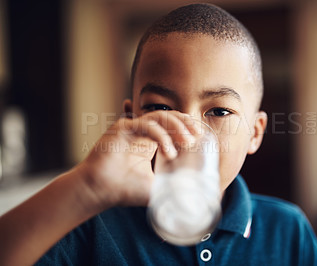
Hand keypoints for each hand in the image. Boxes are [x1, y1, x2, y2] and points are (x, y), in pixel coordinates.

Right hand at [77, 111, 199, 208]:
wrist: (99, 191)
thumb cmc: (124, 190)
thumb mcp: (156, 185)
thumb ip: (172, 184)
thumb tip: (194, 192)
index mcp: (150, 141)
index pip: (172, 124)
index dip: (186, 126)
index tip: (199, 135)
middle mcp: (141, 132)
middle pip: (168, 115)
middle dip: (184, 123)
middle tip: (196, 135)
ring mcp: (132, 128)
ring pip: (159, 116)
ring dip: (176, 127)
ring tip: (187, 142)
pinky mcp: (122, 128)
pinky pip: (147, 125)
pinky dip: (161, 136)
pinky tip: (168, 151)